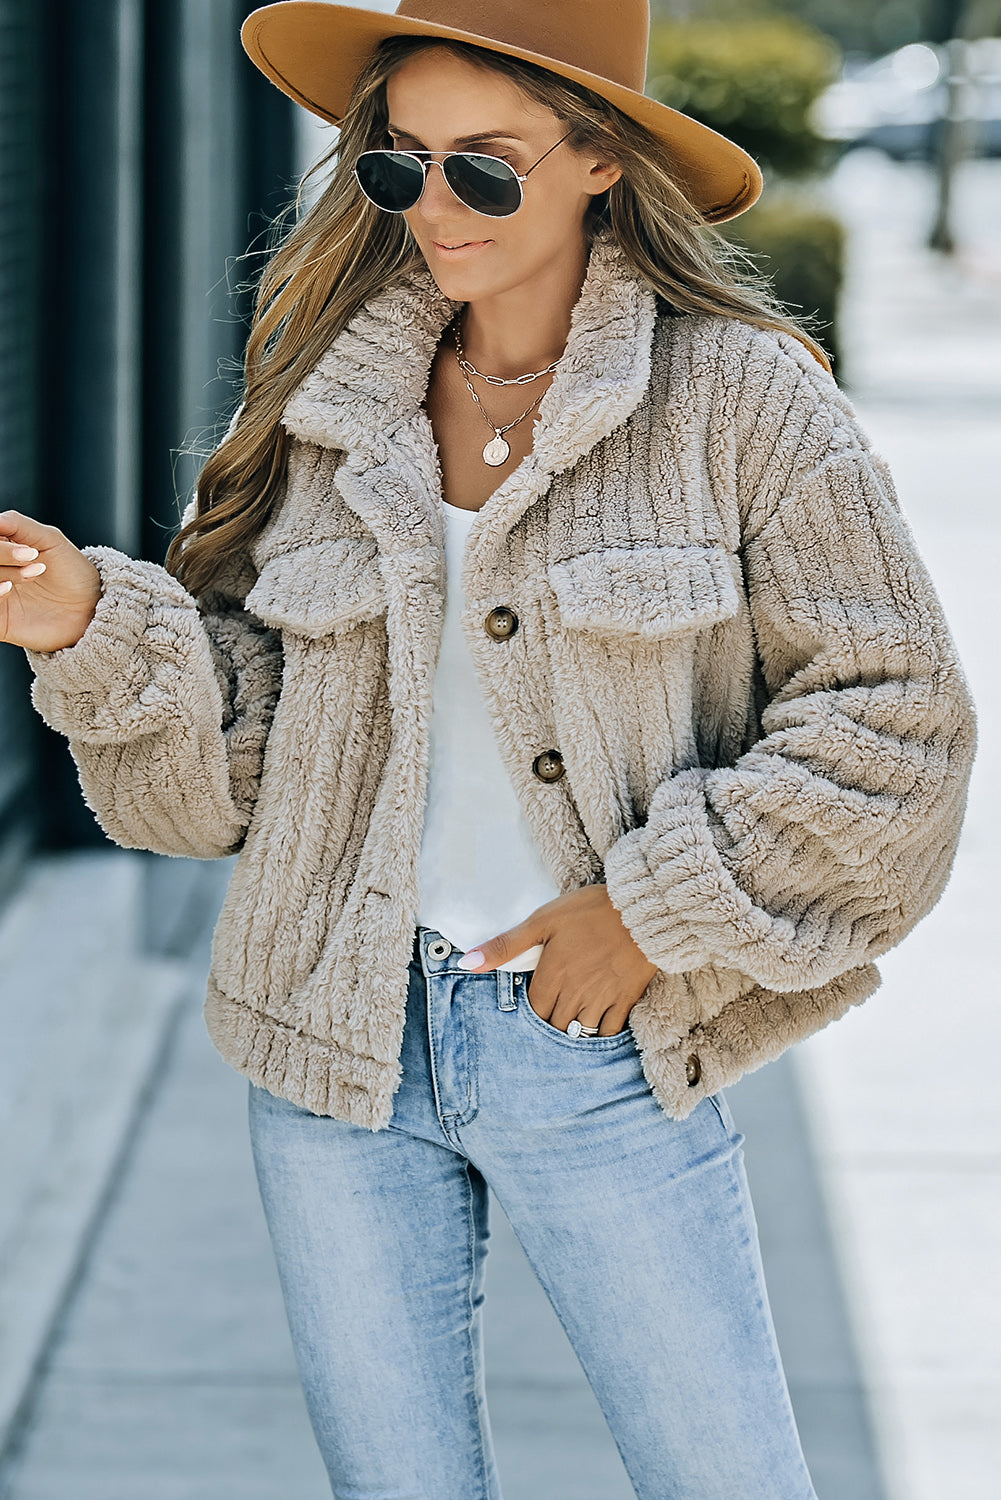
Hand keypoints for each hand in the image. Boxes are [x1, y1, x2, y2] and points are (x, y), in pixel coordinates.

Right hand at [0, 510, 102, 652]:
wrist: (91, 608)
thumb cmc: (73, 571)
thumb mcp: (50, 539)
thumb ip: (18, 525)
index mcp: (3, 548)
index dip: (2, 544)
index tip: (27, 546)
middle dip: (3, 554)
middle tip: (31, 556)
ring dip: (5, 572)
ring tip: (35, 573)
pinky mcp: (0, 620)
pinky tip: (8, 587)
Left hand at [457, 884, 657, 1035]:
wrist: (641, 908)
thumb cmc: (590, 910)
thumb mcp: (542, 920)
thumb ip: (506, 946)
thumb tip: (467, 963)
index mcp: (552, 976)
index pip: (532, 1010)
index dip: (530, 1010)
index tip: (533, 1002)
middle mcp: (574, 994)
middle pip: (554, 1026)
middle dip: (548, 1024)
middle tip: (548, 1018)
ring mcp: (602, 999)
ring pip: (580, 1032)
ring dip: (571, 1031)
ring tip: (568, 1024)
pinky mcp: (626, 999)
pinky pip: (610, 1031)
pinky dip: (601, 1034)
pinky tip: (595, 1026)